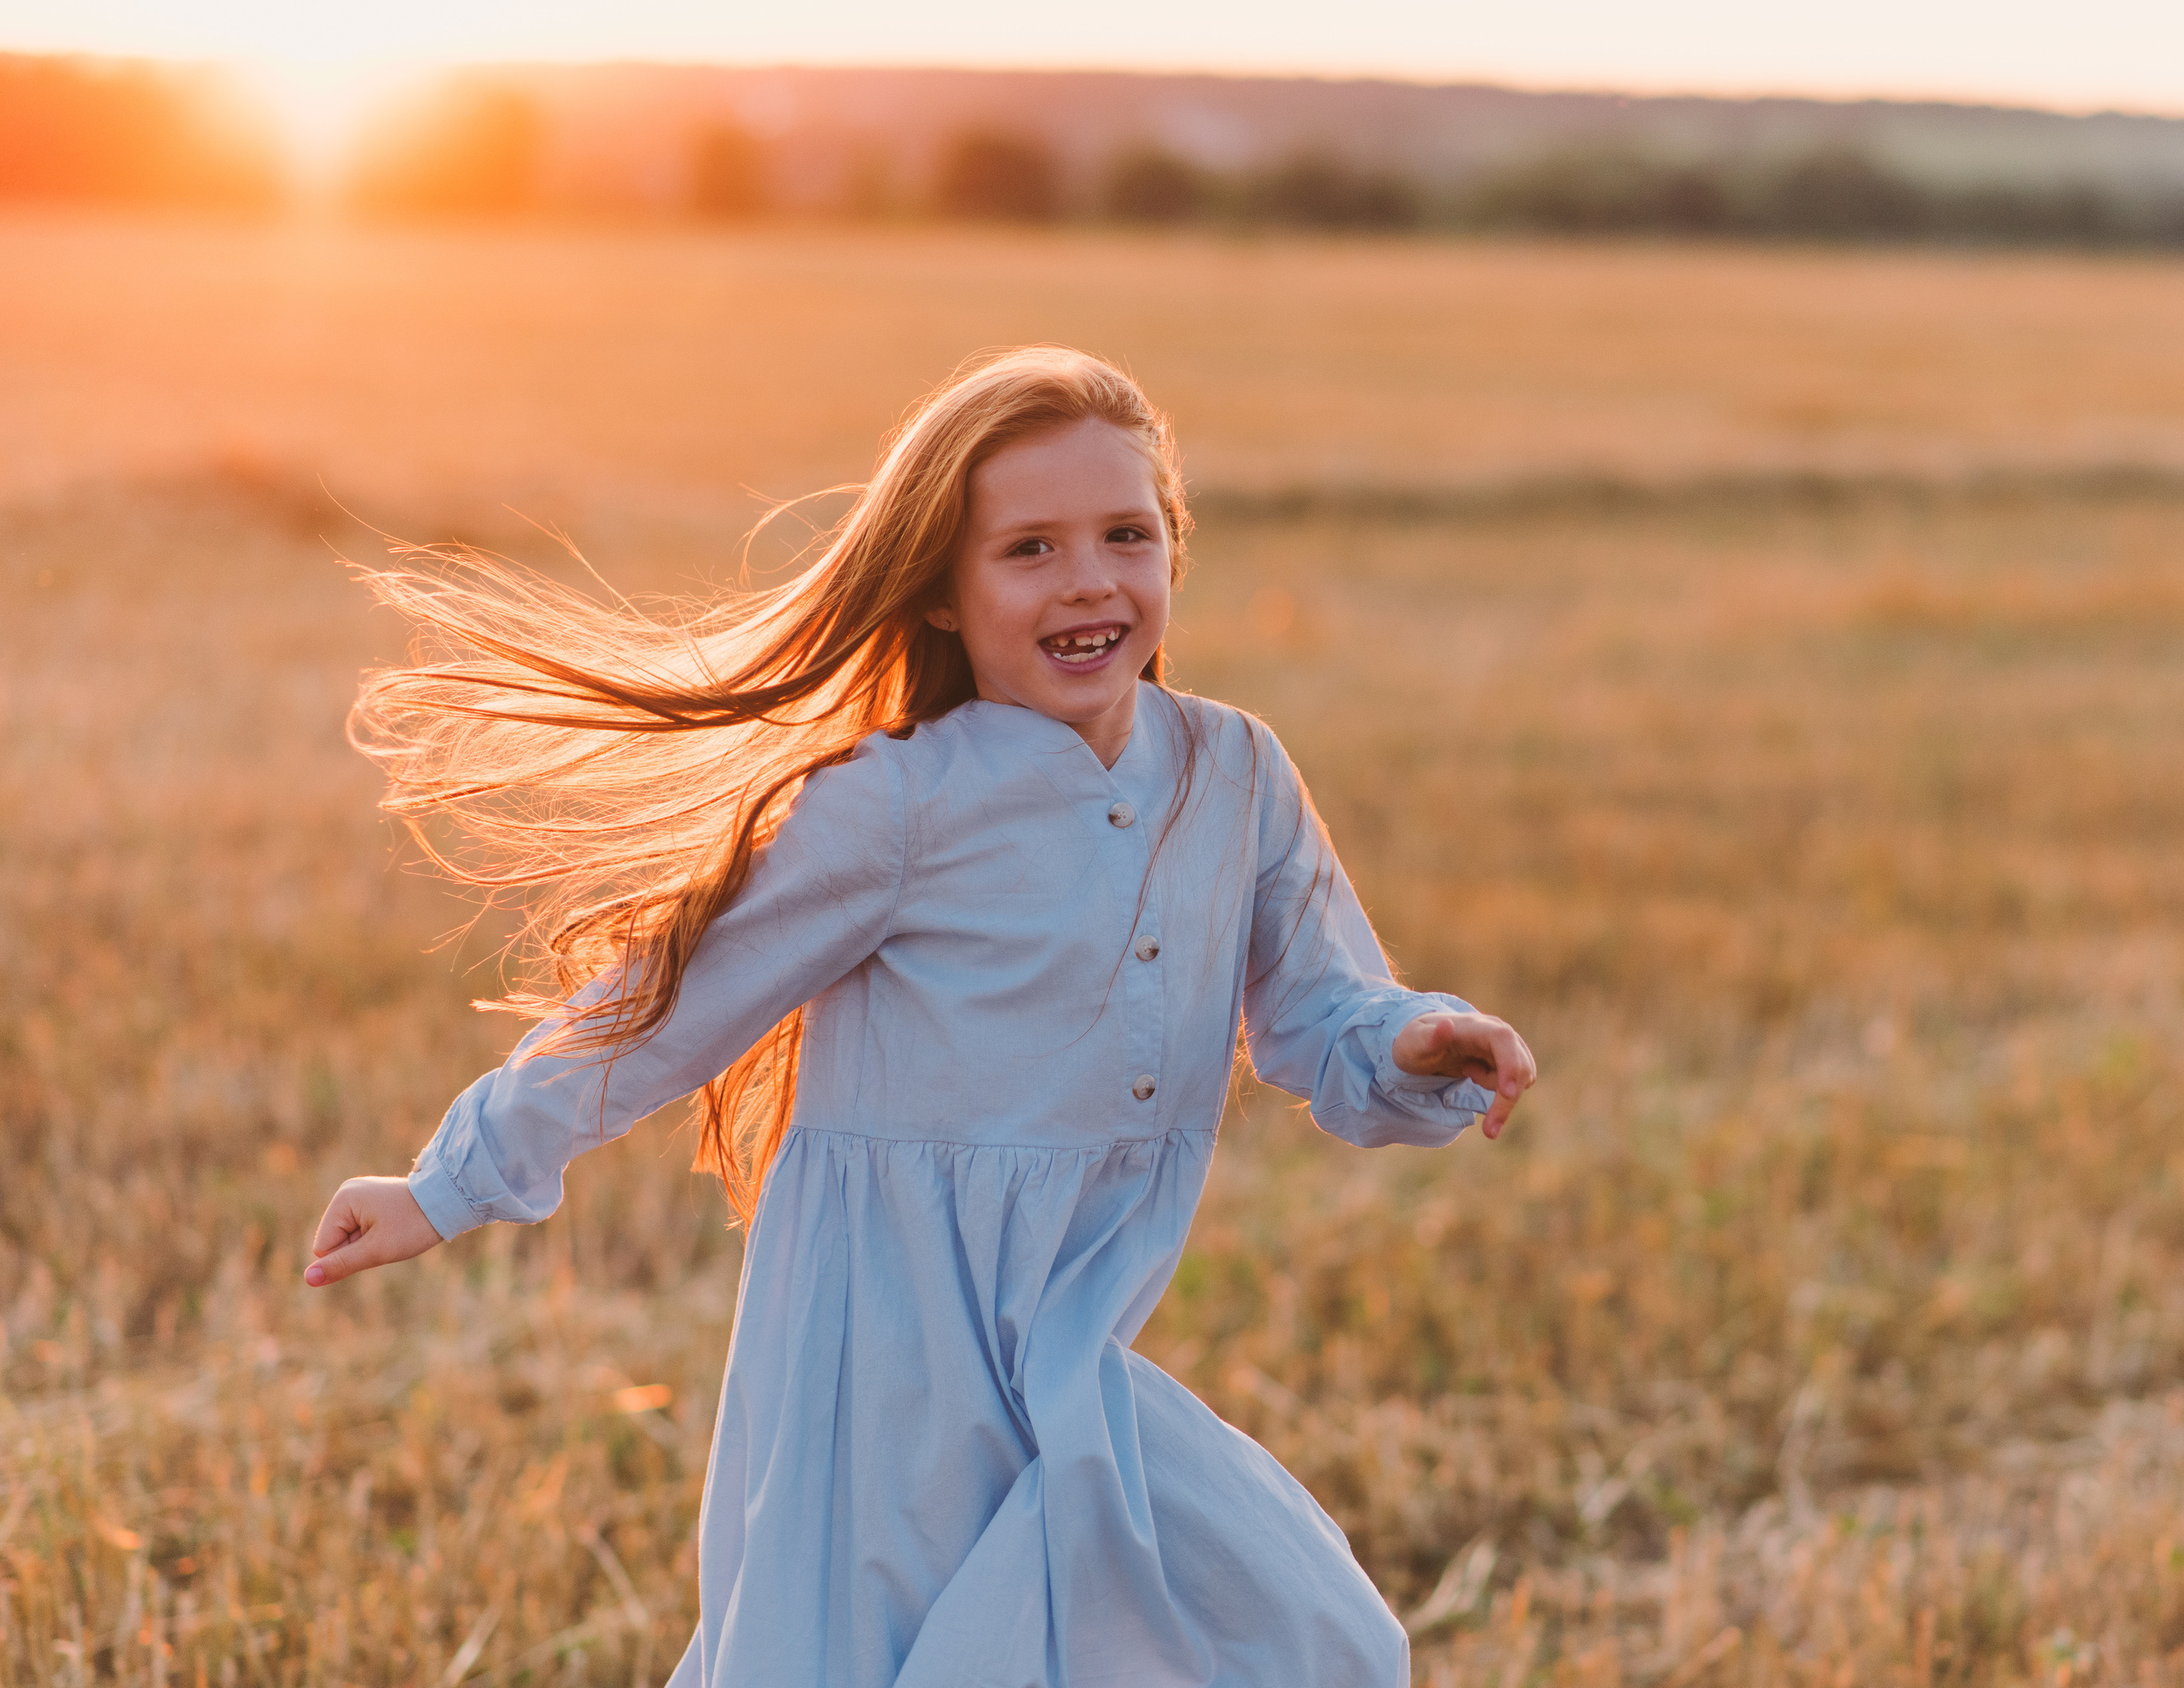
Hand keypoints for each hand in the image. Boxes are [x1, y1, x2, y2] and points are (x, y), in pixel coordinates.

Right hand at [305, 1176, 443, 1285]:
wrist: (449, 1203)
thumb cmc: (413, 1226)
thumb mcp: (376, 1251)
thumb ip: (340, 1265)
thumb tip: (307, 1279)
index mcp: (343, 1199)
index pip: (323, 1247)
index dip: (348, 1255)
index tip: (378, 1240)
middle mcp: (347, 1193)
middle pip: (334, 1242)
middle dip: (359, 1248)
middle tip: (388, 1236)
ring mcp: (359, 1195)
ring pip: (348, 1238)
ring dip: (368, 1244)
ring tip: (393, 1231)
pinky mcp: (371, 1201)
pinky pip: (360, 1230)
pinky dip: (375, 1236)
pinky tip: (393, 1227)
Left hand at [1391, 1010, 1536, 1139]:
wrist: (1423, 1042)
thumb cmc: (1416, 1043)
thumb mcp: (1413, 1045)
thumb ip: (1427, 1038)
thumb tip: (1447, 1024)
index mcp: (1476, 1026)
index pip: (1503, 1040)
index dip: (1511, 1066)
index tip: (1507, 1095)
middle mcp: (1498, 1031)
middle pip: (1519, 1065)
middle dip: (1507, 1100)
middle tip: (1489, 1132)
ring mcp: (1508, 1044)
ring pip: (1522, 1077)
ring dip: (1500, 1092)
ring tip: (1467, 1072)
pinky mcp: (1511, 1057)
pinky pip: (1519, 1081)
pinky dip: (1502, 1091)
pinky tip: (1476, 1075)